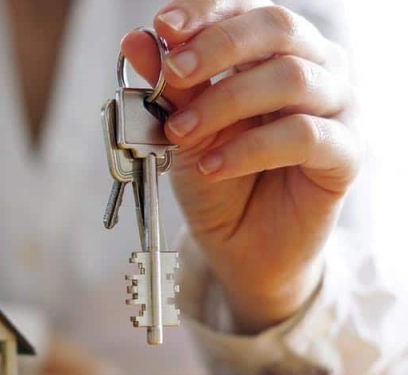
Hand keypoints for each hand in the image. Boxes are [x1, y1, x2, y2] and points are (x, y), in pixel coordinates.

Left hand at [121, 0, 360, 332]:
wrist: (238, 243)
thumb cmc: (217, 177)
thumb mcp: (182, 127)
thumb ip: (168, 86)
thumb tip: (138, 41)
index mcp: (273, 50)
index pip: (245, 9)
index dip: (206, 12)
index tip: (165, 27)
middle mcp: (314, 67)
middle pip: (277, 29)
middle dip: (216, 47)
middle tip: (173, 73)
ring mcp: (337, 107)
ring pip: (292, 79)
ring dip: (225, 103)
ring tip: (182, 133)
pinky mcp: (345, 154)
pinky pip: (304, 137)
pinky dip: (249, 149)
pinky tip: (213, 166)